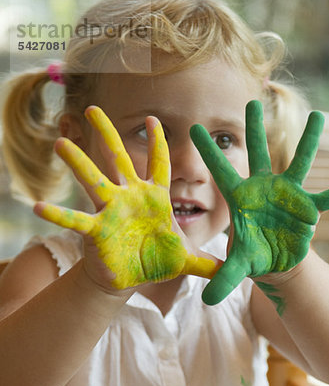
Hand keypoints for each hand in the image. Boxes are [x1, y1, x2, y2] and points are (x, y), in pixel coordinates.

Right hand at [34, 107, 219, 291]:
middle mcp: (130, 196)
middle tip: (94, 109)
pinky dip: (58, 215)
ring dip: (77, 163)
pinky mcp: (96, 229)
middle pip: (118, 159)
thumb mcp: (186, 259)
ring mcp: (110, 210)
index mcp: (155, 197)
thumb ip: (209, 262)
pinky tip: (38, 207)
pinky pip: (75, 220)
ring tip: (60, 143)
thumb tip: (233, 270)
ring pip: (93, 180)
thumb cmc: (157, 260)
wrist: (132, 276)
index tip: (153, 119)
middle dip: (107, 134)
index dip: (157, 143)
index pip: (158, 164)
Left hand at [190, 100, 328, 304]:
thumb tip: (208, 301)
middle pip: (259, 155)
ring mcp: (288, 196)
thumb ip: (224, 278)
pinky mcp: (308, 208)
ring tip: (320, 116)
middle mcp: (264, 190)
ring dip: (310, 142)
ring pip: (300, 164)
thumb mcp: (239, 266)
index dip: (209, 153)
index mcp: (241, 200)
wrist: (276, 263)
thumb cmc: (253, 257)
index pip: (222, 172)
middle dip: (255, 130)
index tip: (192, 128)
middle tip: (252, 101)